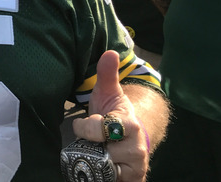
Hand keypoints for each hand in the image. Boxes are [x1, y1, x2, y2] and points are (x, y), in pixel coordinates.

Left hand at [72, 51, 148, 181]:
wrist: (132, 137)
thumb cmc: (114, 114)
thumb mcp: (108, 94)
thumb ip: (106, 74)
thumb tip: (110, 52)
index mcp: (130, 124)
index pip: (101, 128)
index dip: (86, 127)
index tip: (83, 124)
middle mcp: (136, 148)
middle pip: (101, 152)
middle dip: (90, 147)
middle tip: (90, 142)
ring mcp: (135, 166)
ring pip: (105, 169)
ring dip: (94, 162)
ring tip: (94, 153)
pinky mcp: (133, 179)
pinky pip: (111, 180)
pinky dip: (101, 175)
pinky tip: (99, 167)